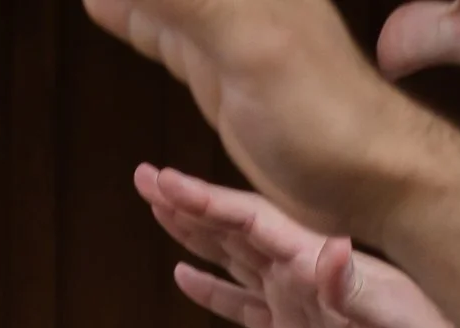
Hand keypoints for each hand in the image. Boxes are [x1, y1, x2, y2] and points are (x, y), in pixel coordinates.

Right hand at [86, 0, 402, 235]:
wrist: (369, 178)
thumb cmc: (321, 111)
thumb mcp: (246, 40)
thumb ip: (182, 0)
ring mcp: (226, 30)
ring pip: (166, 3)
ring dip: (132, 2)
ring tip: (90, 0)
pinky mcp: (221, 75)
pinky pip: (166, 32)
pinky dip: (136, 19)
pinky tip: (107, 10)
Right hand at [137, 171, 459, 327]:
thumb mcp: (394, 320)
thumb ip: (357, 289)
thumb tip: (328, 254)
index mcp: (316, 262)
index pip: (251, 223)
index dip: (206, 203)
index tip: (166, 183)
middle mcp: (302, 273)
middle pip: (234, 231)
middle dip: (189, 205)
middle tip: (145, 178)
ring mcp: (298, 301)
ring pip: (234, 261)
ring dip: (197, 236)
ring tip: (159, 211)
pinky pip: (247, 309)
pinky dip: (216, 292)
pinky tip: (188, 278)